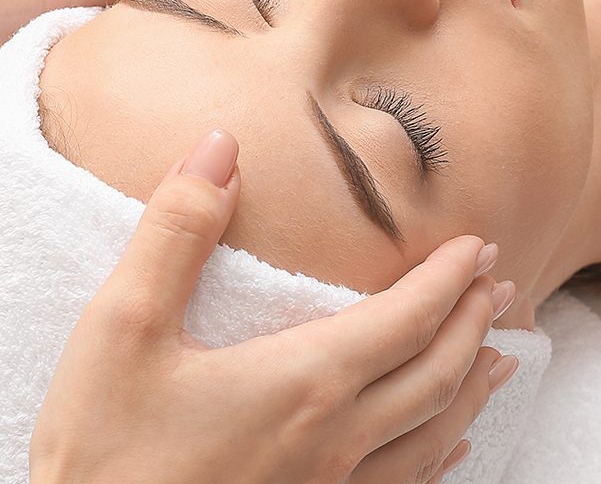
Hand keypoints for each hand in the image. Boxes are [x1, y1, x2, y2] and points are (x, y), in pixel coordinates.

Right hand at [31, 130, 515, 483]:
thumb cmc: (101, 450)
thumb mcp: (120, 327)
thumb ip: (176, 231)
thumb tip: (220, 147)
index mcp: (301, 382)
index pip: (403, 319)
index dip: (446, 280)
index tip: (477, 245)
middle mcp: (335, 442)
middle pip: (434, 375)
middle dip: (471, 322)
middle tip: (499, 284)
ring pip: (433, 438)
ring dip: (471, 389)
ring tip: (497, 357)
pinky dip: (440, 456)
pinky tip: (447, 450)